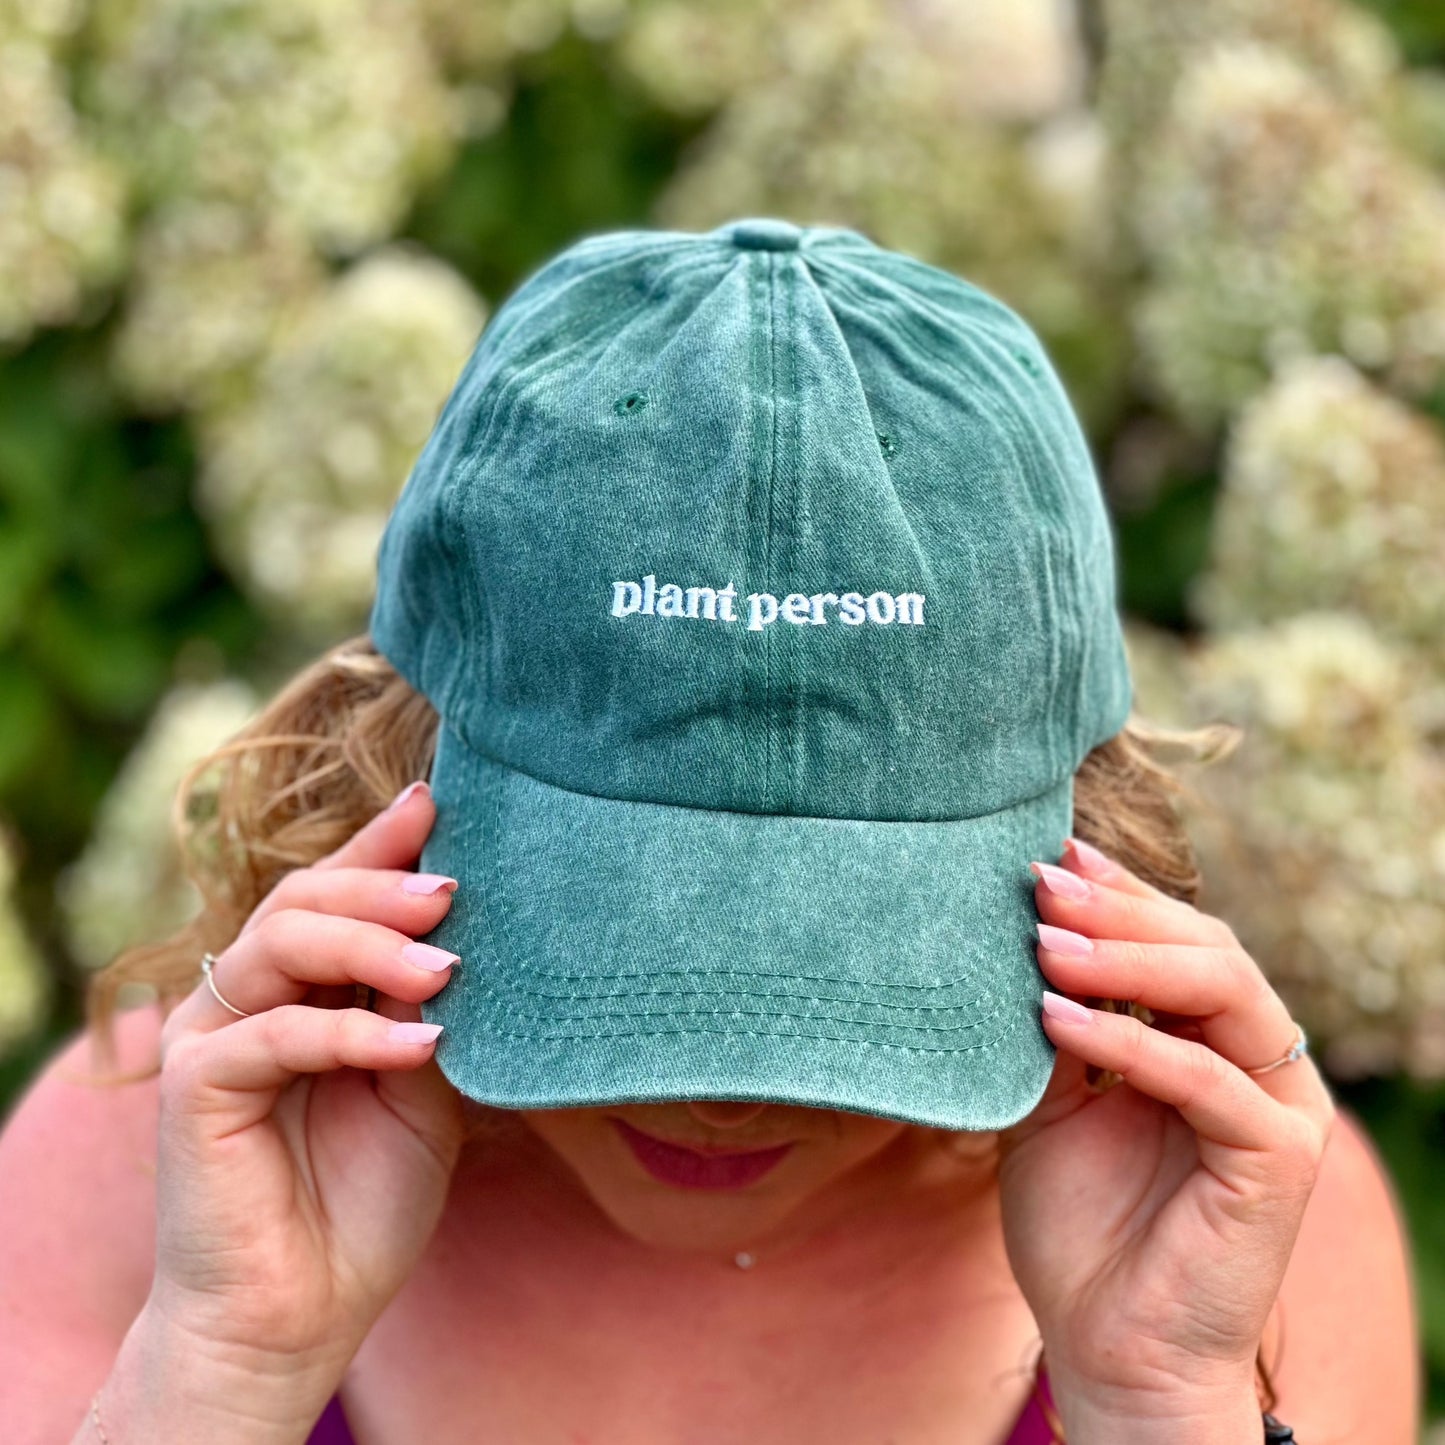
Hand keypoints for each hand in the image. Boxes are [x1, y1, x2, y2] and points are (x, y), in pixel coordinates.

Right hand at [145, 779, 466, 1380]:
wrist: (301, 1315)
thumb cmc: (363, 1199)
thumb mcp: (421, 1085)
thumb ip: (426, 1008)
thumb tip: (468, 930)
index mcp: (297, 986)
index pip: (333, 891)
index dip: (380, 844)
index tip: (439, 804)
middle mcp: (244, 995)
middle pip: (303, 898)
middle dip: (381, 883)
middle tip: (453, 890)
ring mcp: (212, 1035)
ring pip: (281, 944)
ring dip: (370, 946)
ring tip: (446, 967)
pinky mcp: (194, 1086)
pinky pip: (275, 1033)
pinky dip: (353, 1033)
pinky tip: (421, 1043)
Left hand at [996, 836, 1336, 1420]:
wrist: (1105, 1345)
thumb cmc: (1077, 1222)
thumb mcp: (1047, 1099)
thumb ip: (1048, 1022)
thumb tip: (1015, 927)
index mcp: (1210, 1040)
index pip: (1179, 940)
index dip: (1119, 895)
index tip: (1050, 854)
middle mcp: (1256, 1062)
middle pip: (1209, 950)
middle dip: (1121, 912)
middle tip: (1041, 884)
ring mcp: (1277, 1109)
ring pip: (1225, 994)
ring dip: (1127, 961)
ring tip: (1043, 942)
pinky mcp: (1277, 1160)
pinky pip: (1205, 1078)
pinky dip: (1130, 1040)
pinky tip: (1054, 1017)